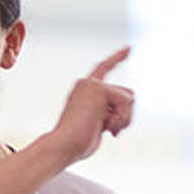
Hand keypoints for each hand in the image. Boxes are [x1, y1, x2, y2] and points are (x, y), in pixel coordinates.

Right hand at [47, 47, 134, 163]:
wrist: (63, 146)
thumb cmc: (77, 143)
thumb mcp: (97, 127)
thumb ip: (109, 116)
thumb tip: (124, 111)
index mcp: (84, 90)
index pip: (104, 68)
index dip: (118, 58)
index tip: (130, 48)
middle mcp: (87, 83)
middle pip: (128, 93)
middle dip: (126, 115)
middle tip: (109, 129)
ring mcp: (92, 84)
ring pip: (130, 99)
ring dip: (123, 119)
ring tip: (104, 128)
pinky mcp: (99, 89)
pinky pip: (127, 103)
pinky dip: (121, 119)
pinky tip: (105, 126)